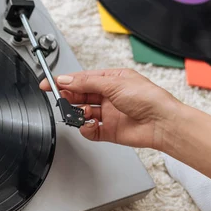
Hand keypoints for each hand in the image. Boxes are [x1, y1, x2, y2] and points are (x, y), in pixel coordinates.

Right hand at [39, 68, 181, 148]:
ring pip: (83, 113)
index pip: (82, 79)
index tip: (48, 84)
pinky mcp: (109, 130)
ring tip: (78, 115)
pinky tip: (90, 125)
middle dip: (69, 98)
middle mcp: (109, 96)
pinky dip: (86, 129)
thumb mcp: (114, 84)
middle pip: (80, 96)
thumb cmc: (148, 99)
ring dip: (78, 114)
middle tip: (60, 100)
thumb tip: (67, 80)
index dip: (64, 81)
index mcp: (111, 80)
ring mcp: (108, 114)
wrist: (162, 123)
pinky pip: (90, 130)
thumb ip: (86, 83)